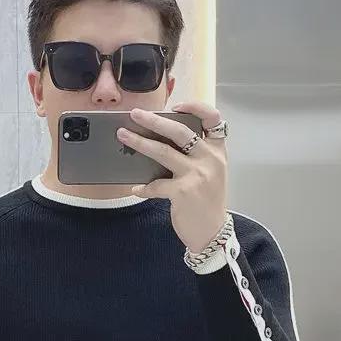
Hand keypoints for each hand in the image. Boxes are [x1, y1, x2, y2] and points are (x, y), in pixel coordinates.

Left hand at [116, 101, 228, 252]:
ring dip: (140, 142)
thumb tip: (159, 142)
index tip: (176, 106)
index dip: (195, 107)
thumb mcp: (210, 174)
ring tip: (123, 135)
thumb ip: (194, 157)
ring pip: (163, 152)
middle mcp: (210, 160)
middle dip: (154, 120)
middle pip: (180, 131)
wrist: (212, 233)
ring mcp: (197, 175)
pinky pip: (156, 184)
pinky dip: (144, 187)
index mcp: (217, 152)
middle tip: (136, 114)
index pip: (213, 119)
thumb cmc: (207, 203)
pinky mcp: (183, 192)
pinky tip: (136, 189)